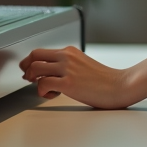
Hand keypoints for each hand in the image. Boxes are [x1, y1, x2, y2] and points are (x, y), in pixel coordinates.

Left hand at [19, 46, 135, 108]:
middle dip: (26, 68)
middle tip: (29, 78)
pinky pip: (43, 84)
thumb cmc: (103, 80)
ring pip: (35, 69)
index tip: (28, 70)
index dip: (30, 61)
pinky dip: (42, 91)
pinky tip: (53, 94)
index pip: (41, 51)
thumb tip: (48, 73)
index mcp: (70, 51)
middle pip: (34, 55)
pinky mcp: (68, 83)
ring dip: (34, 80)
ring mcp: (67, 69)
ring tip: (44, 88)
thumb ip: (66, 65)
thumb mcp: (82, 65)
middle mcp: (67, 56)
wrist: (119, 85)